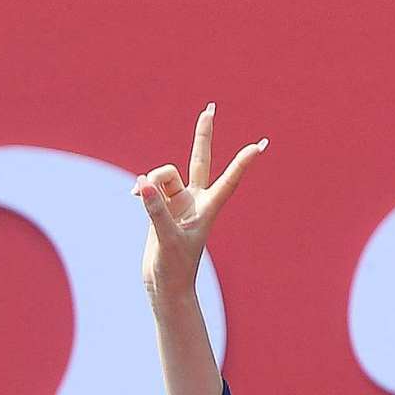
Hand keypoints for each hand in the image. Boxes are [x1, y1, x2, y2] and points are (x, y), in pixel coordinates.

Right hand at [138, 103, 265, 297]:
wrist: (164, 286)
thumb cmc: (174, 269)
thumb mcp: (166, 240)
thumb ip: (155, 210)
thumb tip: (143, 183)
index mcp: (207, 209)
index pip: (229, 181)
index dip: (243, 163)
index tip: (260, 146)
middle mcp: (194, 200)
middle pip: (199, 159)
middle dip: (203, 135)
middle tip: (210, 108)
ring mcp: (178, 202)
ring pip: (163, 174)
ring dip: (152, 181)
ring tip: (142, 198)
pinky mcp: (161, 207)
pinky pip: (150, 185)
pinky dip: (142, 188)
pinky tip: (133, 195)